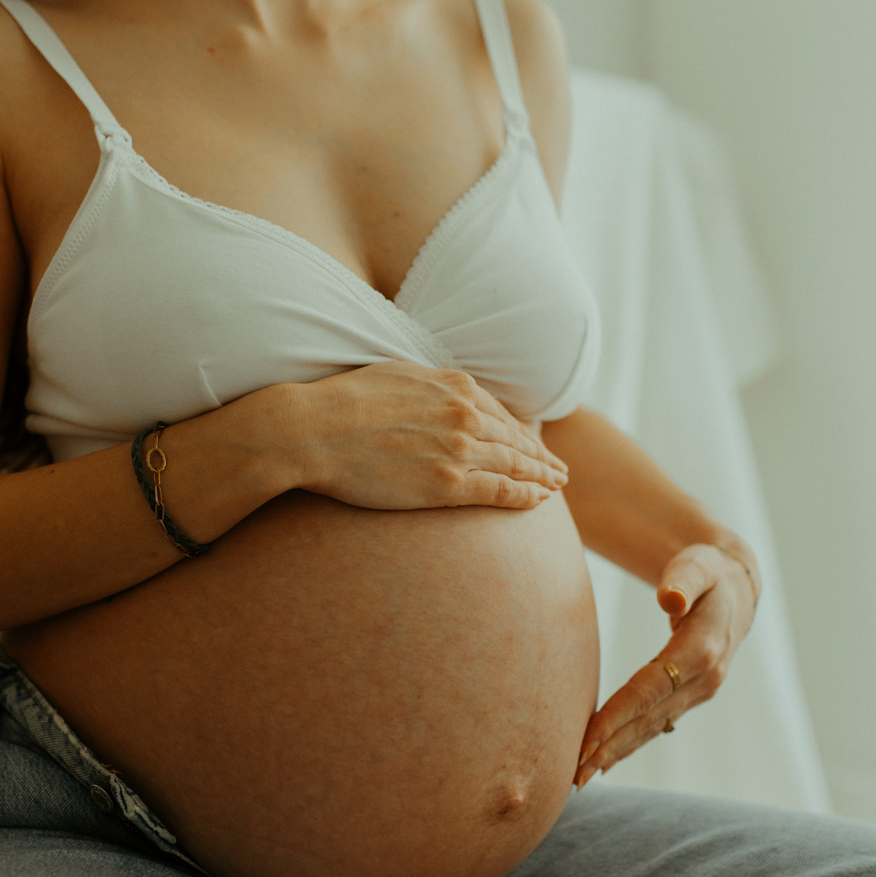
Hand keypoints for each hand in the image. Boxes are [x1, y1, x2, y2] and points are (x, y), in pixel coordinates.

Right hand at [296, 362, 569, 509]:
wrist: (315, 430)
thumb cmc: (343, 403)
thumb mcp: (398, 375)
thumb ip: (431, 386)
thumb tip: (443, 394)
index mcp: (454, 385)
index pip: (502, 413)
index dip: (523, 432)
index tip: (536, 444)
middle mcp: (465, 414)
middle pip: (516, 439)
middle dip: (541, 457)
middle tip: (560, 470)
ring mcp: (459, 450)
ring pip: (515, 465)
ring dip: (541, 478)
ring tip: (556, 487)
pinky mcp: (446, 484)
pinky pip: (499, 491)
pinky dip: (524, 496)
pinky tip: (539, 501)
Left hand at [574, 542, 759, 786]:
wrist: (736, 587)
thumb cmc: (707, 570)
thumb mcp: (698, 565)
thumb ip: (684, 579)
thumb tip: (669, 598)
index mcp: (701, 650)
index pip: (649, 690)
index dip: (616, 717)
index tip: (585, 742)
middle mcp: (704, 678)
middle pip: (648, 718)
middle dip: (609, 748)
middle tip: (573, 777)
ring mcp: (700, 691)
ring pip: (652, 726)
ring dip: (617, 753)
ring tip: (580, 778)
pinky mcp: (692, 696)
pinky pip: (657, 722)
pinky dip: (630, 742)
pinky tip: (605, 761)